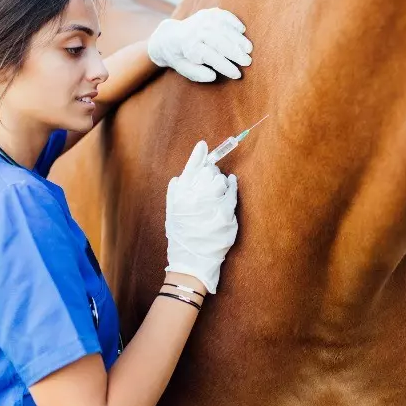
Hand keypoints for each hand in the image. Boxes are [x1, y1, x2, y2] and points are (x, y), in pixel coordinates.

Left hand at [148, 8, 252, 82]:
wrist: (170, 36)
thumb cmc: (181, 57)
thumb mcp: (184, 70)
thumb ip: (197, 74)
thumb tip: (213, 76)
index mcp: (189, 46)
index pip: (210, 56)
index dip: (225, 66)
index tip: (237, 74)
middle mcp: (195, 31)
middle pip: (218, 41)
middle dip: (234, 52)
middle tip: (248, 62)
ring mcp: (201, 20)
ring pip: (223, 28)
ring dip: (237, 38)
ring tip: (249, 49)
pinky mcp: (208, 13)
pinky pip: (223, 15)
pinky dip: (233, 21)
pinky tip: (242, 30)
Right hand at [164, 141, 238, 293]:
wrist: (191, 260)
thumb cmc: (182, 235)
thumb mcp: (172, 212)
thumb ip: (176, 192)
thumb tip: (181, 175)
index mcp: (180, 195)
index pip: (190, 169)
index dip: (197, 155)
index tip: (203, 145)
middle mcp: (195, 197)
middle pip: (208, 172)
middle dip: (211, 173)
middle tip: (210, 182)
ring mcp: (212, 204)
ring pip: (221, 180)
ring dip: (221, 182)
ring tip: (216, 191)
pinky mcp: (226, 212)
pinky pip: (232, 192)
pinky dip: (232, 185)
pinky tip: (231, 183)